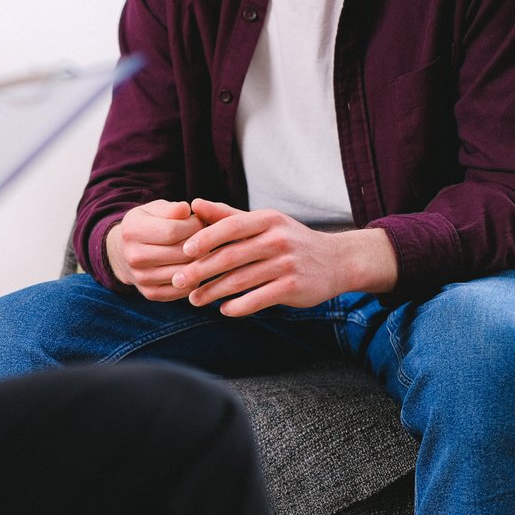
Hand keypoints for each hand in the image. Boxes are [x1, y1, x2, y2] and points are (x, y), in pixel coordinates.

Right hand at [106, 200, 203, 300]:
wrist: (122, 252)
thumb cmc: (146, 225)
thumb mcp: (154, 210)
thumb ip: (171, 209)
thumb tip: (186, 209)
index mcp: (132, 231)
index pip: (173, 231)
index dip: (194, 225)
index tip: (200, 221)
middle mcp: (133, 257)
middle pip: (180, 253)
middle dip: (199, 244)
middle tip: (205, 238)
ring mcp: (141, 278)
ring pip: (183, 272)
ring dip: (198, 262)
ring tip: (200, 251)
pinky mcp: (150, 293)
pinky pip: (181, 290)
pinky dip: (193, 279)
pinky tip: (193, 266)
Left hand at [172, 199, 397, 316]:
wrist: (337, 261)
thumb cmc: (290, 240)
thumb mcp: (263, 223)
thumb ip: (228, 215)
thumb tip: (195, 204)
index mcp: (267, 220)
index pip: (230, 226)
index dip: (205, 238)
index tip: (184, 251)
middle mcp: (277, 239)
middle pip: (231, 256)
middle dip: (200, 270)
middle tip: (178, 280)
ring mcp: (286, 264)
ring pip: (241, 280)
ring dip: (213, 292)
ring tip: (195, 300)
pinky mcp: (294, 287)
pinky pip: (259, 299)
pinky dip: (239, 306)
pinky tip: (224, 310)